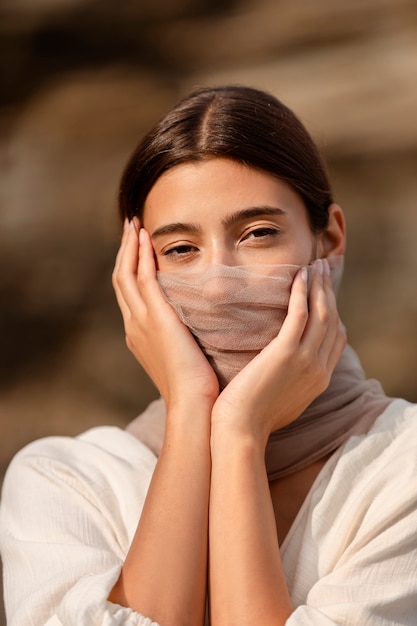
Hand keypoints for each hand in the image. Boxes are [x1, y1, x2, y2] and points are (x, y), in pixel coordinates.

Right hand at [112, 219, 218, 409]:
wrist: (194, 405)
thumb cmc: (197, 388)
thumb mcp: (185, 359)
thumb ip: (184, 340)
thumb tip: (198, 329)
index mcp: (139, 335)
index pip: (130, 294)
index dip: (130, 268)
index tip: (137, 248)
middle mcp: (133, 325)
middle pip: (121, 279)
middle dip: (125, 251)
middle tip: (131, 227)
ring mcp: (141, 321)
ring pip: (126, 274)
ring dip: (130, 247)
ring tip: (135, 224)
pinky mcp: (155, 317)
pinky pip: (142, 278)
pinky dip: (141, 255)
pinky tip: (147, 238)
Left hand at [211, 259, 346, 445]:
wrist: (240, 430)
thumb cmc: (251, 417)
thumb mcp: (283, 399)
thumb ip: (290, 379)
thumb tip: (283, 366)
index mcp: (319, 379)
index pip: (336, 338)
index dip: (333, 311)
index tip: (324, 292)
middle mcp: (319, 368)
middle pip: (332, 320)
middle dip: (329, 291)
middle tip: (323, 267)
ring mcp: (306, 360)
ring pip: (321, 313)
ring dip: (320, 285)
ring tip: (316, 264)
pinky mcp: (287, 353)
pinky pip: (301, 314)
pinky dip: (303, 292)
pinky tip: (299, 276)